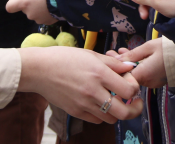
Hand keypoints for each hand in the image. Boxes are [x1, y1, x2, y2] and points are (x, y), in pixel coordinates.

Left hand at [6, 0, 57, 24]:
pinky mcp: (47, 22)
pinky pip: (42, 16)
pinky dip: (45, 12)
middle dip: (29, 1)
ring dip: (37, 7)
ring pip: (34, 12)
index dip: (13, 0)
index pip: (9, 7)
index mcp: (24, 3)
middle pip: (24, 8)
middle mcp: (29, 14)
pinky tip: (52, 5)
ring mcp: (38, 19)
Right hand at [18, 47, 142, 123]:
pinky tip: (100, 103)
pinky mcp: (75, 112)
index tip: (131, 83)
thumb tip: (130, 67)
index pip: (129, 89)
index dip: (135, 87)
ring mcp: (83, 104)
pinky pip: (96, 120)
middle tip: (135, 102)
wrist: (39, 70)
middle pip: (124, 112)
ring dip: (117, 111)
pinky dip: (102, 114)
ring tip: (115, 101)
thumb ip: (113, 63)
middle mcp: (93, 91)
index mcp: (99, 73)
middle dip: (134, 109)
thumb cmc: (64, 58)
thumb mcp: (90, 54)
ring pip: (111, 118)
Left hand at [109, 39, 167, 88]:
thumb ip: (132, 54)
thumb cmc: (169, 49)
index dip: (114, 67)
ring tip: (120, 51)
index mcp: (143, 75)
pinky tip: (133, 56)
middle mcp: (147, 82)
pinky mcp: (157, 81)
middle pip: (127, 75)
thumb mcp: (149, 47)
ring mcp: (153, 83)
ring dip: (127, 63)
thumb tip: (117, 59)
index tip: (108, 56)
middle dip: (118, 63)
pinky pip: (143, 74)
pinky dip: (136, 65)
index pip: (122, 77)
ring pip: (135, 74)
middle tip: (110, 52)